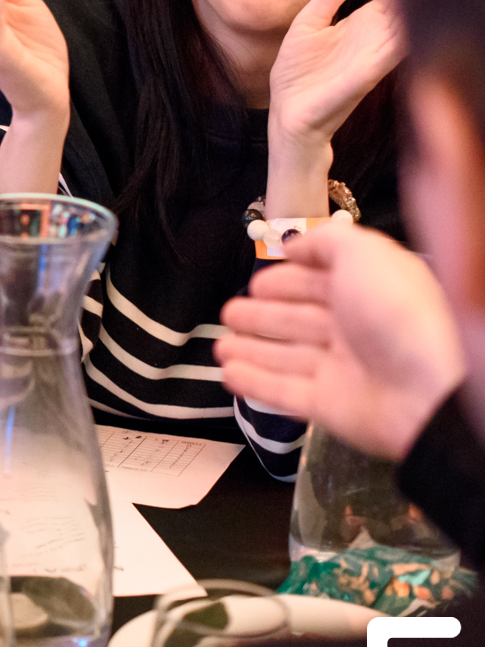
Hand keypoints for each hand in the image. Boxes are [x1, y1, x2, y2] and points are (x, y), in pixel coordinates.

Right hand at [215, 223, 462, 460]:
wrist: (425, 392)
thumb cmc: (398, 316)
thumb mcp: (364, 256)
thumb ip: (328, 240)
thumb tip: (295, 243)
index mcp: (369, 292)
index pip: (321, 281)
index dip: (288, 278)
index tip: (257, 280)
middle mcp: (357, 330)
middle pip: (300, 319)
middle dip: (264, 314)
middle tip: (231, 312)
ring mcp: (342, 370)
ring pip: (287, 356)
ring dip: (252, 349)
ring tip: (221, 345)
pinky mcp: (329, 406)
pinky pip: (284, 392)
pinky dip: (255, 384)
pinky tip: (229, 374)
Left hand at [267, 0, 403, 148]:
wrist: (286, 114)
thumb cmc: (298, 71)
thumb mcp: (311, 20)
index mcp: (364, 23)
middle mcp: (378, 38)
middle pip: (408, 7)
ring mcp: (377, 55)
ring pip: (409, 25)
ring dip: (422, 7)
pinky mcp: (369, 73)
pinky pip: (396, 50)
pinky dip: (408, 34)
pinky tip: (417, 16)